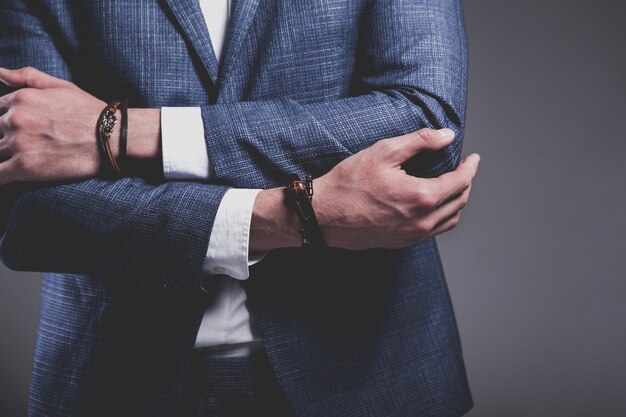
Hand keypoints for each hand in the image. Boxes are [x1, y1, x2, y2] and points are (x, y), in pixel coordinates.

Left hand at [0, 67, 107, 184]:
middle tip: (28, 146)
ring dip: (4, 157)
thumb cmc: (89, 112)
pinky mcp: (25, 167)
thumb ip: (27, 77)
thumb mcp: (61, 86)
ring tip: (25, 159)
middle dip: (5, 140)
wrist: (111, 137)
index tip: (15, 132)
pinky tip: (7, 178)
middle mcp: (15, 119)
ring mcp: (18, 143)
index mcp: (21, 99)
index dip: (4, 122)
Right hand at [250, 129, 479, 251]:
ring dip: (455, 202)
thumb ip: (420, 142)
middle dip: (465, 183)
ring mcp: (412, 235)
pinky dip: (440, 217)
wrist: (323, 216)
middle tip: (462, 169)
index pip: (460, 182)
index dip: (470, 167)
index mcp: (421, 197)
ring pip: (449, 220)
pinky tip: (430, 205)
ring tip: (450, 187)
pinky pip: (433, 231)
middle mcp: (421, 221)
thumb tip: (447, 136)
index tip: (472, 157)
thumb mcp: (383, 152)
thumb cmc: (349, 183)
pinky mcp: (401, 243)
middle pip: (459, 202)